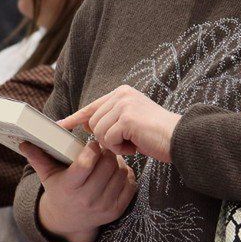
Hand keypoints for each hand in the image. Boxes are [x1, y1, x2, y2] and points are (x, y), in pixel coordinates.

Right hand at [23, 140, 136, 241]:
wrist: (68, 222)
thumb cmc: (58, 192)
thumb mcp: (47, 176)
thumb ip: (37, 158)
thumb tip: (24, 143)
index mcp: (69, 187)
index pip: (85, 163)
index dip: (92, 149)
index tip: (92, 143)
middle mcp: (87, 199)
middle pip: (107, 165)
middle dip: (107, 152)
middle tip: (104, 148)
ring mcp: (103, 207)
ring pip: (120, 173)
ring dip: (118, 162)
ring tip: (110, 159)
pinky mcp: (116, 211)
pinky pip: (129, 185)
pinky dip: (127, 175)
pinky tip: (117, 171)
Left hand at [63, 86, 180, 163]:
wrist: (181, 139)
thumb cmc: (158, 135)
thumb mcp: (132, 122)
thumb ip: (112, 119)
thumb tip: (87, 125)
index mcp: (122, 93)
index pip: (92, 106)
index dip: (75, 118)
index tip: (59, 125)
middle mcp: (122, 94)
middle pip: (93, 123)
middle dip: (107, 138)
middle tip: (128, 142)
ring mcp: (124, 104)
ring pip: (99, 132)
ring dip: (115, 144)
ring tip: (135, 142)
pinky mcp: (126, 118)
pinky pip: (109, 139)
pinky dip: (121, 149)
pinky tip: (137, 145)